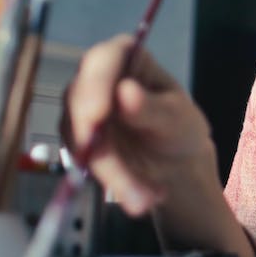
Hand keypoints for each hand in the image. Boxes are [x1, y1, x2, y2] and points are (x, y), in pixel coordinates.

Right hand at [63, 34, 216, 215]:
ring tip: (143, 199)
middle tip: (120, 177)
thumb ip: (151, 107)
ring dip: (109, 174)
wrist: (173, 161)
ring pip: (78, 139)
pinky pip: (82, 162)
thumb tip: (125, 92)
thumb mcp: (176, 117)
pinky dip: (109, 183)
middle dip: (99, 145)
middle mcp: (95, 78)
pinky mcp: (76, 140)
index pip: (101, 60)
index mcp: (124, 57)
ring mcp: (80, 109)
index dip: (94, 86)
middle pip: (80, 102)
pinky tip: (138, 196)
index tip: (97, 115)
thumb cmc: (179, 126)